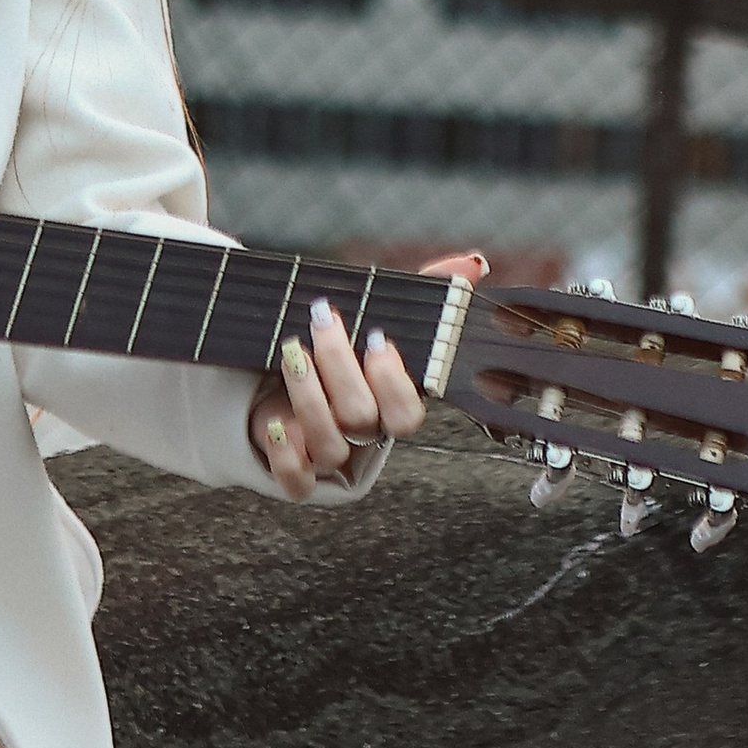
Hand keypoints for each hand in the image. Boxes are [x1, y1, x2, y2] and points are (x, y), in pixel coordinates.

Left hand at [249, 252, 485, 498]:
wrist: (279, 376)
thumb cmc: (343, 347)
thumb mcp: (380, 313)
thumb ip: (428, 290)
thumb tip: (473, 265)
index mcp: (390, 405)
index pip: (407, 414)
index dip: (394, 383)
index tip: (377, 339)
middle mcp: (363, 434)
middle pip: (362, 418)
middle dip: (341, 367)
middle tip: (324, 321)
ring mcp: (328, 455)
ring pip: (329, 445)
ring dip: (308, 397)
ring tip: (291, 351)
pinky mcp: (295, 471)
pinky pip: (296, 482)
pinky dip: (286, 457)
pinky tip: (275, 423)